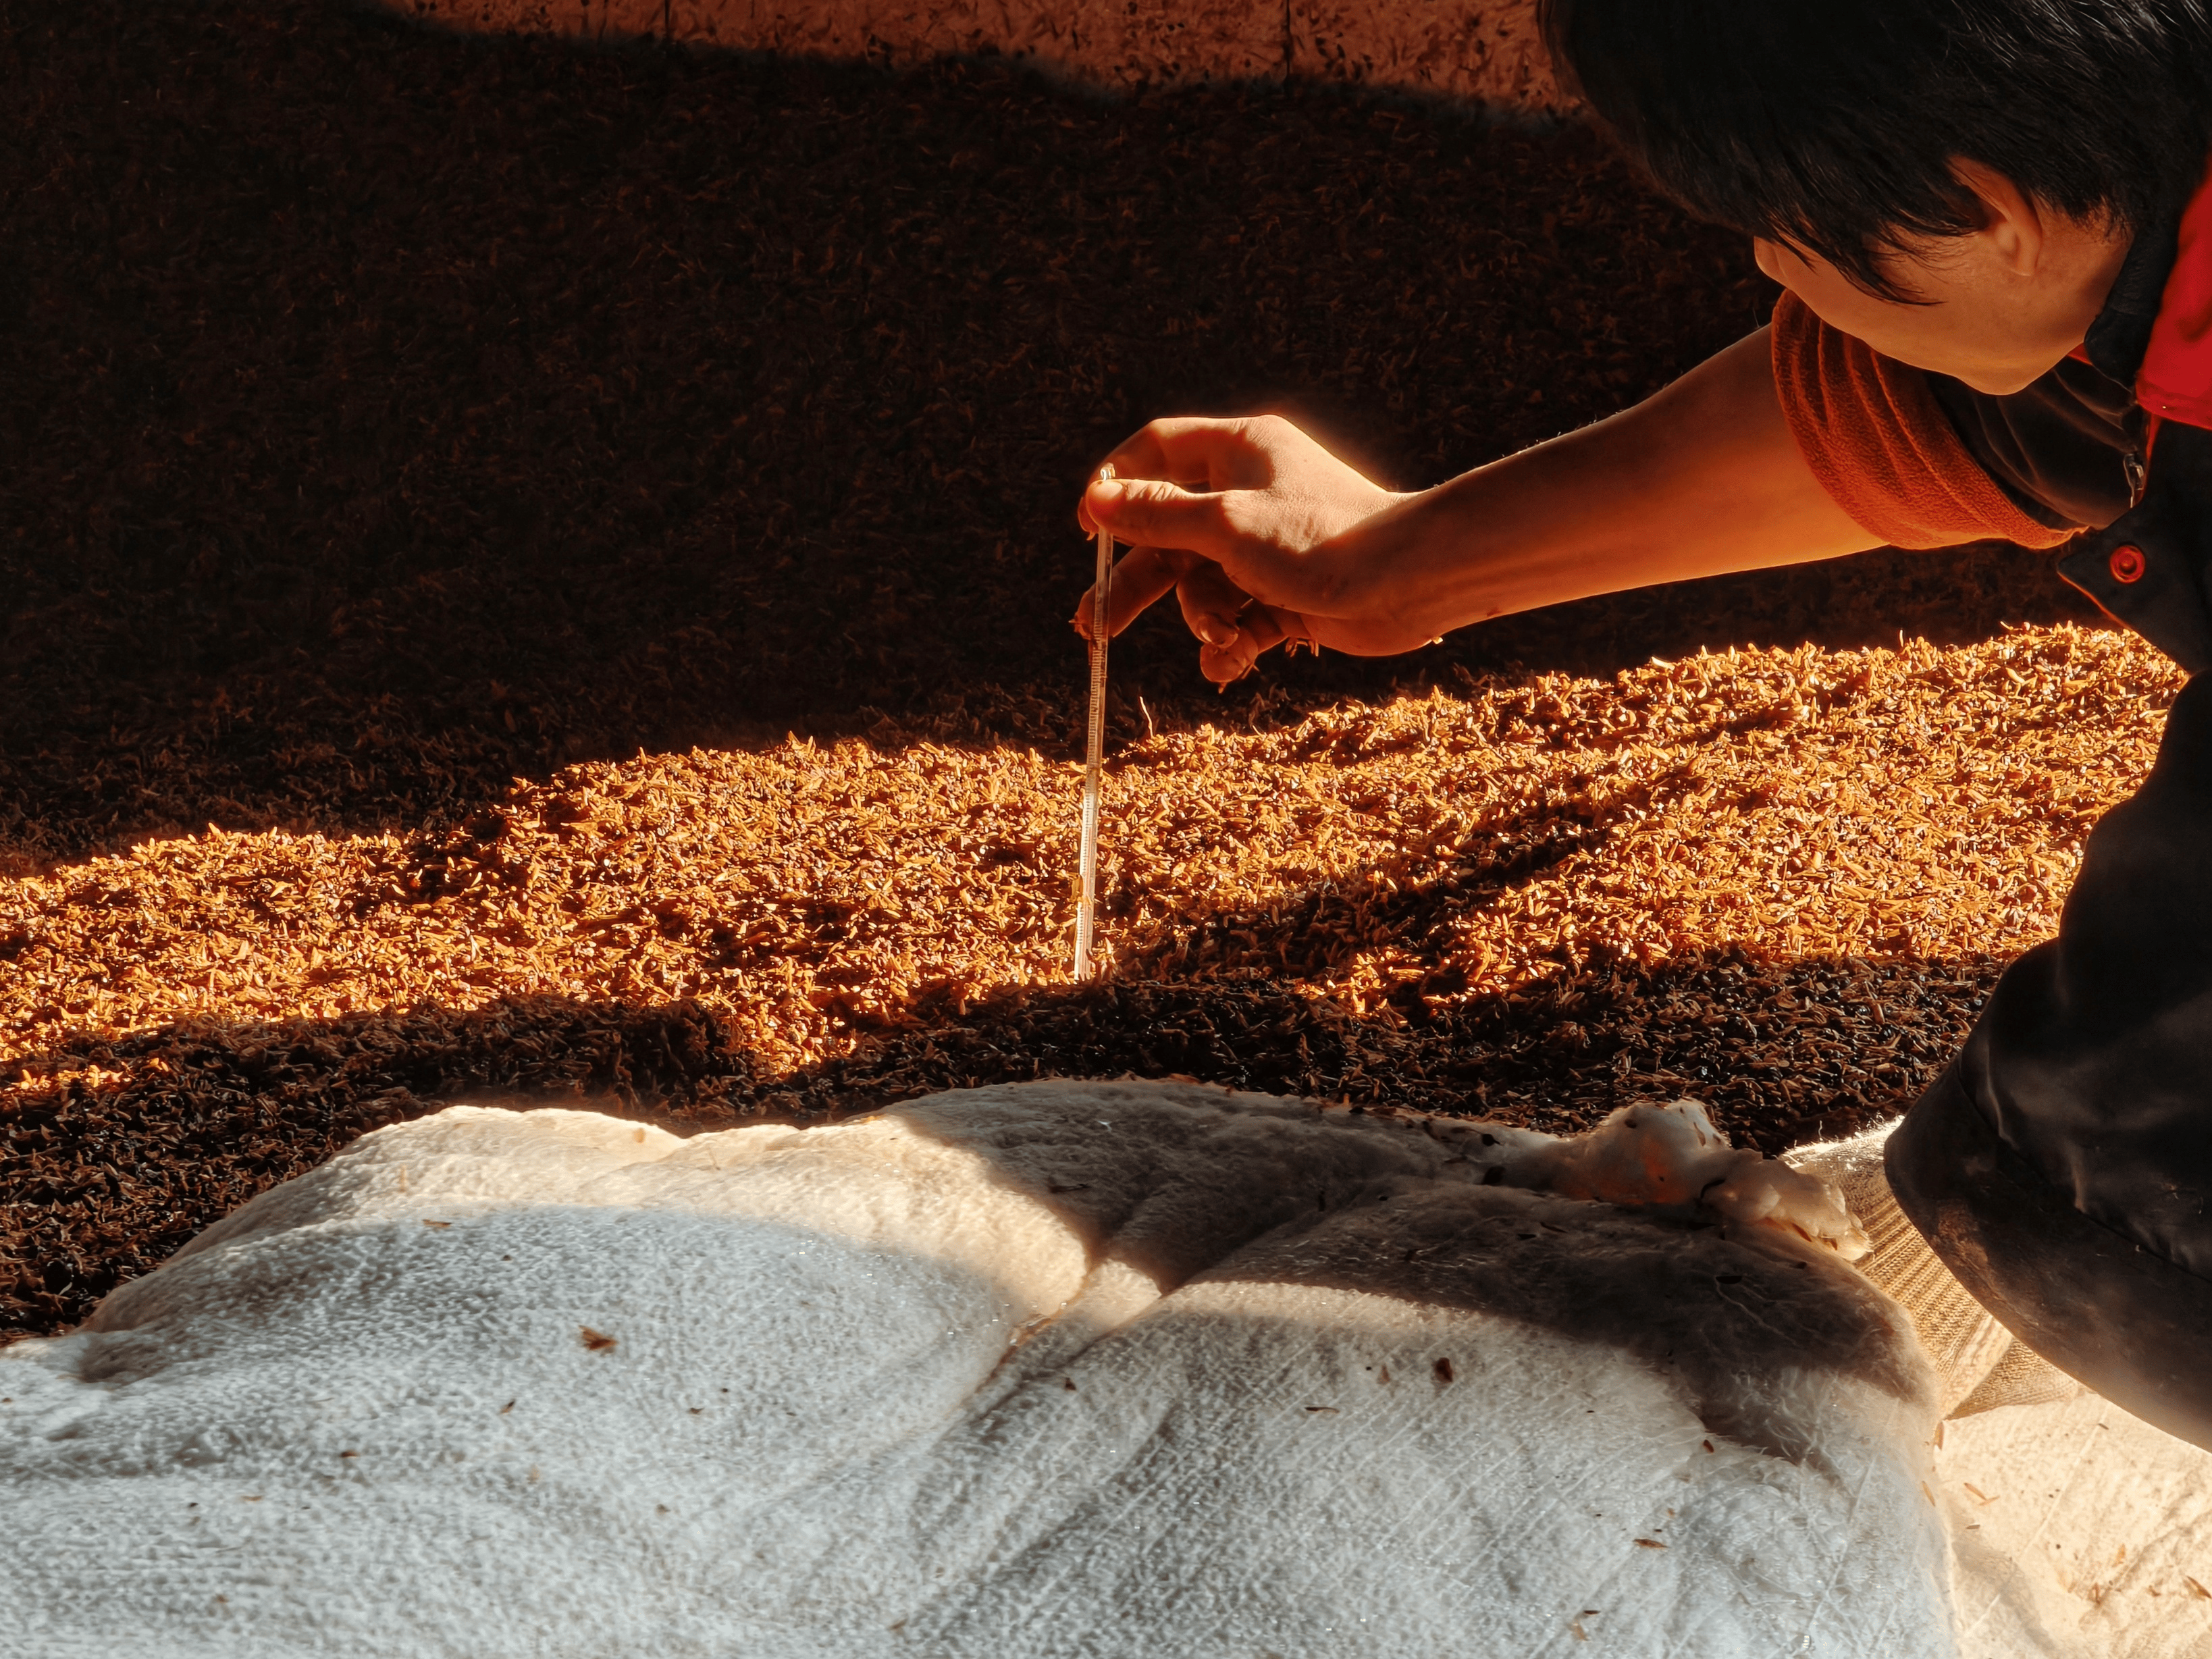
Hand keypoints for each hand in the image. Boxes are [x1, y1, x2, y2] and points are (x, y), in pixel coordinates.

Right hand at [1070, 415, 1426, 686]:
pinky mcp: (1286, 595)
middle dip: (1136, 584)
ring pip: (1202, 586)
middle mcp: (1248, 494)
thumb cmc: (1322, 538)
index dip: (1115, 486)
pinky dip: (1231, 644)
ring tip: (1220, 639)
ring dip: (1202, 619)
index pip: (1156, 452)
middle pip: (1167, 535)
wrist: (1412, 583)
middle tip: (1092, 626)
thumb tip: (1096, 499)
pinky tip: (1231, 665)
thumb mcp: (1224, 525)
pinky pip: (1237, 619)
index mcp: (1236, 452)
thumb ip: (1157, 517)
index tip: (1087, 528)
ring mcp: (1267, 547)